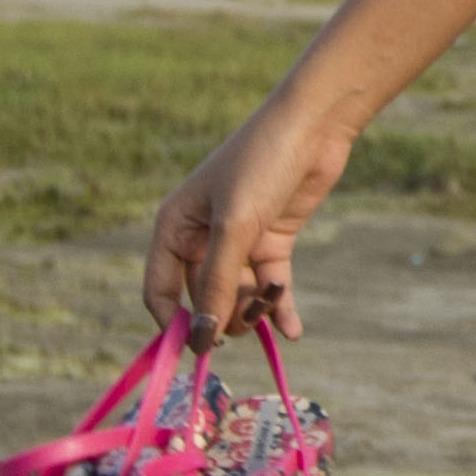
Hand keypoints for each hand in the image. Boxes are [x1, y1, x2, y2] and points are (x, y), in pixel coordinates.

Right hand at [143, 99, 348, 337]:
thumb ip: (218, 284)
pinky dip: (279, 308)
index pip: (160, 291)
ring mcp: (238, 241)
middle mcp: (201, 237)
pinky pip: (268, 287)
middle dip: (225, 314)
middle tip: (250, 313)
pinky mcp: (271, 241)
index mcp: (175, 227)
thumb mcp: (236, 227)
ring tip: (276, 295)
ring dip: (256, 307)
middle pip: (203, 300)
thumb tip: (204, 339)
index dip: (175, 324)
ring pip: (237, 296)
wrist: (314, 125)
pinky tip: (292, 330)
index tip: (199, 350)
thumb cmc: (262, 164)